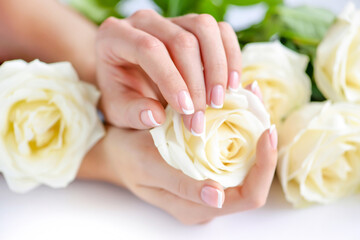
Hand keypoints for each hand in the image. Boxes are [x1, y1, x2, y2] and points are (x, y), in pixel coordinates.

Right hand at [78, 123, 276, 224]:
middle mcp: (209, 202)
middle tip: (262, 110)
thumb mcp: (148, 166)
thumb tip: (217, 196)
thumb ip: (181, 184)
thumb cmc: (128, 158)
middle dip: (264, 148)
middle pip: (254, 181)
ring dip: (254, 136)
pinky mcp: (208, 173)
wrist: (117, 154)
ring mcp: (210, 188)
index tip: (265, 130)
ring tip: (253, 101)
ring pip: (248, 167)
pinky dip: (242, 132)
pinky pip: (235, 156)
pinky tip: (240, 107)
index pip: (247, 196)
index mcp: (196, 207)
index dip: (263, 166)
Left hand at [95, 10, 240, 134]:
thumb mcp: (118, 110)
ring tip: (218, 101)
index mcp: (115, 36)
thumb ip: (133, 113)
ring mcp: (171, 20)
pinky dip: (230, 57)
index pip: (149, 49)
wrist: (130, 82)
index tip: (186, 110)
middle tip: (201, 118)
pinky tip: (232, 85)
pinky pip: (220, 31)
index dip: (171, 79)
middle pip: (181, 40)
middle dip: (196, 82)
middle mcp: (143, 21)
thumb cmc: (122, 95)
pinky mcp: (192, 25)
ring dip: (217, 67)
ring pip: (204, 28)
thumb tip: (156, 116)